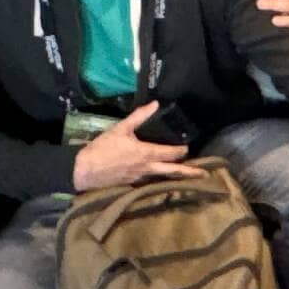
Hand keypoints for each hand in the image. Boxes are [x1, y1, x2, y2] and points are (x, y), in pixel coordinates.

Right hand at [70, 114, 190, 189]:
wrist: (85, 171)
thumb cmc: (102, 148)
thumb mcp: (120, 128)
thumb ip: (139, 116)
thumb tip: (155, 104)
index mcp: (146, 153)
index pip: (170, 153)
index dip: (181, 150)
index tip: (188, 147)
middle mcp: (147, 168)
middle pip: (173, 171)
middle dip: (189, 172)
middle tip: (203, 174)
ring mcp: (140, 178)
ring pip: (162, 177)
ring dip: (175, 176)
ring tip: (186, 176)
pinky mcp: (131, 184)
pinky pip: (149, 181)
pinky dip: (158, 179)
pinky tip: (159, 177)